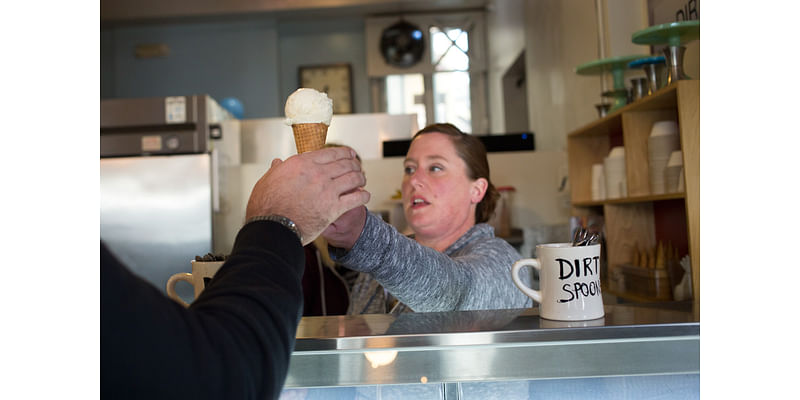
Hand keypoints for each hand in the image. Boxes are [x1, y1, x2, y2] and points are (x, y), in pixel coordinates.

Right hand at [246, 146, 369, 244]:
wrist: (272, 228)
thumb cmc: (266, 206)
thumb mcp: (267, 181)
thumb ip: (276, 170)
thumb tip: (278, 163)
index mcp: (302, 164)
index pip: (331, 153)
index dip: (344, 153)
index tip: (350, 154)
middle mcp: (317, 174)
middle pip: (345, 164)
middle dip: (354, 165)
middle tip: (358, 167)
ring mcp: (327, 191)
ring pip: (354, 178)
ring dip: (361, 178)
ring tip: (362, 181)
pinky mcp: (334, 209)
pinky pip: (356, 199)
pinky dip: (363, 196)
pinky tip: (365, 196)